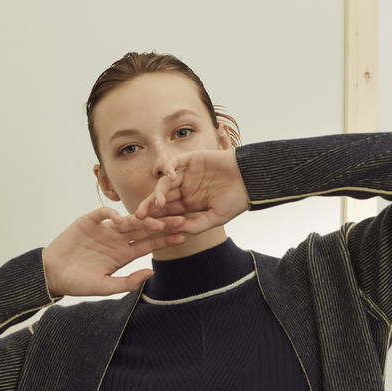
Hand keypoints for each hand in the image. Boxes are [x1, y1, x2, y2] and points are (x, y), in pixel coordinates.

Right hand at [42, 206, 188, 296]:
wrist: (53, 274)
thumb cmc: (79, 283)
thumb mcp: (105, 287)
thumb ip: (129, 281)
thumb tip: (152, 272)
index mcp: (124, 254)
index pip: (150, 244)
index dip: (166, 239)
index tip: (183, 236)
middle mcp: (117, 239)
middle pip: (144, 229)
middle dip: (162, 224)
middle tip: (182, 219)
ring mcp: (104, 229)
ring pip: (127, 220)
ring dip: (142, 218)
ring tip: (157, 218)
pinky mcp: (88, 222)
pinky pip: (102, 214)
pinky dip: (109, 213)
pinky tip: (118, 218)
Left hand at [135, 148, 249, 233]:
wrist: (252, 180)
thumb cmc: (236, 201)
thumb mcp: (215, 218)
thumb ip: (195, 225)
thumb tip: (174, 231)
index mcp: (190, 204)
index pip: (168, 212)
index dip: (158, 218)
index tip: (149, 227)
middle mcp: (186, 189)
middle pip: (162, 198)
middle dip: (150, 207)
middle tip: (139, 216)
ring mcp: (187, 174)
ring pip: (165, 183)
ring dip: (158, 192)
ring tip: (158, 203)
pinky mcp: (191, 159)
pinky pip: (174, 163)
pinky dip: (169, 169)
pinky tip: (171, 179)